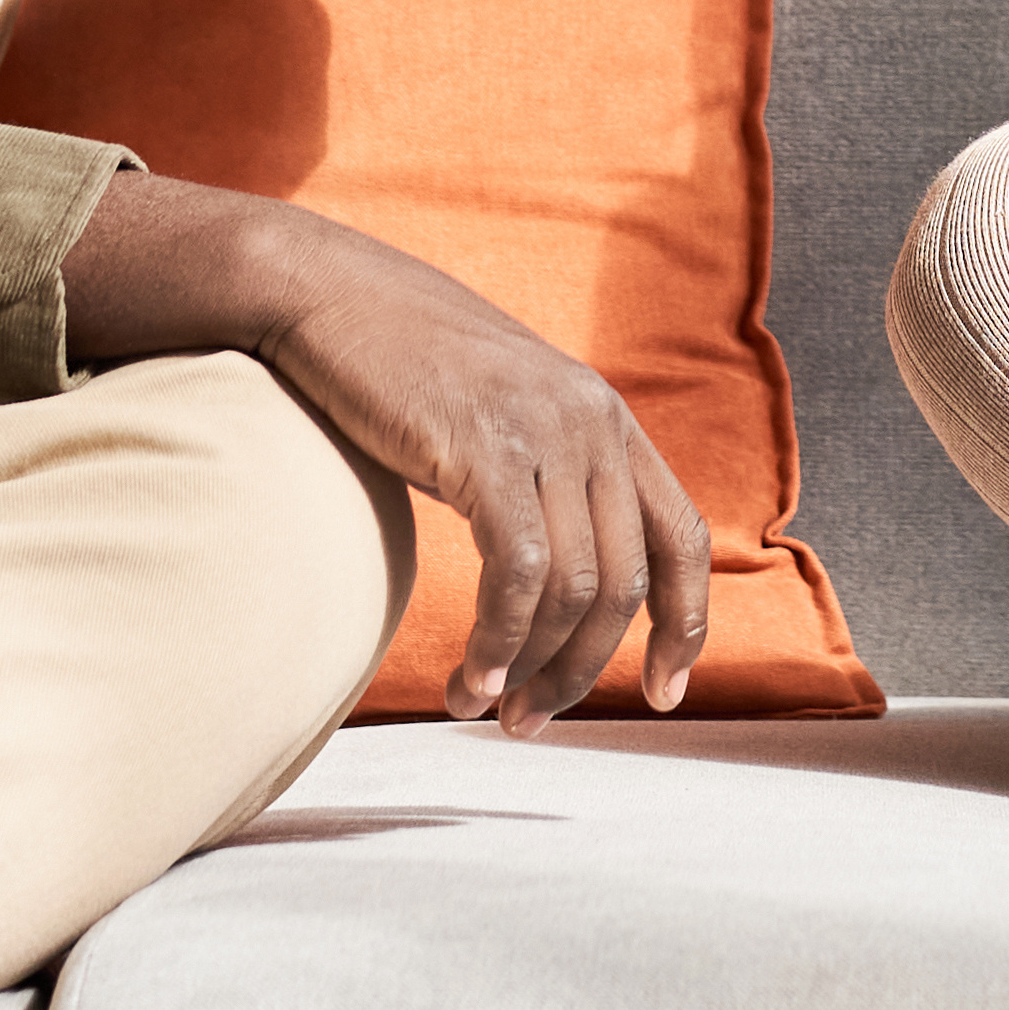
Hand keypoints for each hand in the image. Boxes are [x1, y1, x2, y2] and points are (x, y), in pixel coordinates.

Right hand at [68, 175, 704, 729]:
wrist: (322, 290)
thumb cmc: (397, 362)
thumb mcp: (500, 410)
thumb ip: (542, 470)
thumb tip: (556, 569)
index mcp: (606, 416)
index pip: (682, 537)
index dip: (685, 625)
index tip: (660, 693)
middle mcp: (592, 421)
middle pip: (628, 582)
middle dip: (585, 670)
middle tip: (531, 719)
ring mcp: (543, 431)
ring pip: (576, 589)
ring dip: (534, 669)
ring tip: (487, 707)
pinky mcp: (484, 449)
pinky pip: (518, 575)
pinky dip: (499, 641)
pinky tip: (469, 675)